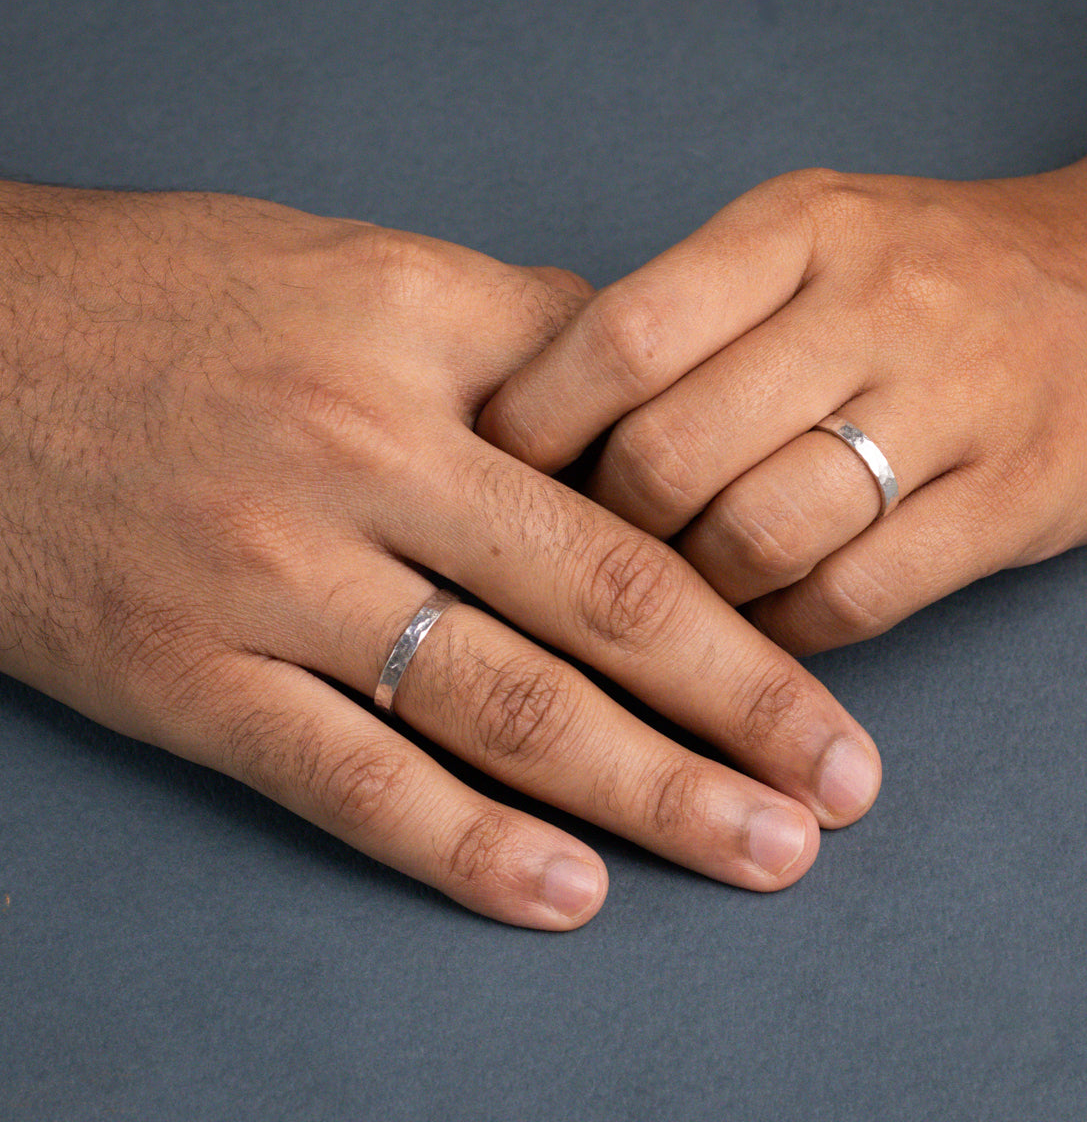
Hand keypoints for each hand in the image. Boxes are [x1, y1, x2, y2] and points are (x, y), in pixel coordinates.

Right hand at [0, 182, 879, 929]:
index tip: (813, 639)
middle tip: (843, 784)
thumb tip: (629, 391)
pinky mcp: (182, 678)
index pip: (623, 475)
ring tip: (758, 850)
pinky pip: (349, 780)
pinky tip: (569, 892)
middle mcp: (358, 461)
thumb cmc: (171, 294)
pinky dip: (467, 846)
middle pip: (599, 603)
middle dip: (744, 702)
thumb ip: (508, 330)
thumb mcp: (356, 268)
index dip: (740, 572)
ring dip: (650, 793)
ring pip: (500, 706)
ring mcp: (268, 581)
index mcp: (418, 342)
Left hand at [479, 62, 1086, 654]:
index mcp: (799, 227)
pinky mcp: (1012, 499)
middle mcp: (872, 305)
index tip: (489, 477)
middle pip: (672, 452)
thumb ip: (694, 310)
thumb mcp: (816, 238)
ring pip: (758, 534)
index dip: (534, 424)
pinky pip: (855, 595)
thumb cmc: (942, 271)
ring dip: (690, 594)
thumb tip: (544, 415)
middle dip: (603, 530)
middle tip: (579, 558)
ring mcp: (953, 404)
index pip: (621, 334)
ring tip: (674, 598)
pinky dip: (783, 631)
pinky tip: (762, 625)